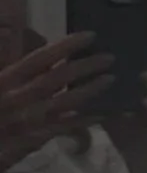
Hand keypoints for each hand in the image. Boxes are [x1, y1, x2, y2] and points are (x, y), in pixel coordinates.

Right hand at [0, 32, 111, 172]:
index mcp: (5, 81)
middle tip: (110, 57)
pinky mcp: (32, 141)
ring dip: (90, 90)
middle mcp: (18, 98)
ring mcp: (27, 121)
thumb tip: (14, 32)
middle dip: (85, 66)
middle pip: (57, 78)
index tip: (90, 36)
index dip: (66, 46)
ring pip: (65, 103)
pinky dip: (84, 121)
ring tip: (111, 79)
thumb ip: (7, 61)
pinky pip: (64, 128)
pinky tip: (102, 114)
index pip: (39, 59)